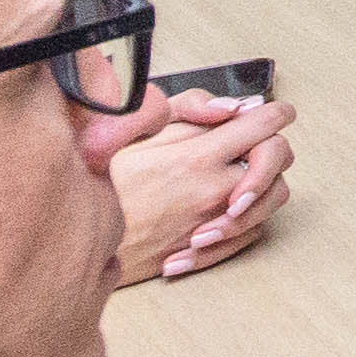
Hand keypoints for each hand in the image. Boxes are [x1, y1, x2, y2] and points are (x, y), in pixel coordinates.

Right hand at [109, 91, 293, 284]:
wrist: (77, 245)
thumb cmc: (101, 190)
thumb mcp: (133, 135)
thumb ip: (186, 113)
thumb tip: (230, 107)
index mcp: (196, 158)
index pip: (262, 126)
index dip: (275, 113)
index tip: (276, 111)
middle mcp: (213, 191)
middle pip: (278, 160)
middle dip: (270, 145)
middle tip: (252, 143)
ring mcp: (214, 222)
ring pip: (273, 198)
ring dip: (263, 182)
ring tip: (236, 176)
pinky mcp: (209, 250)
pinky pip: (254, 231)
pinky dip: (247, 215)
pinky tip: (222, 208)